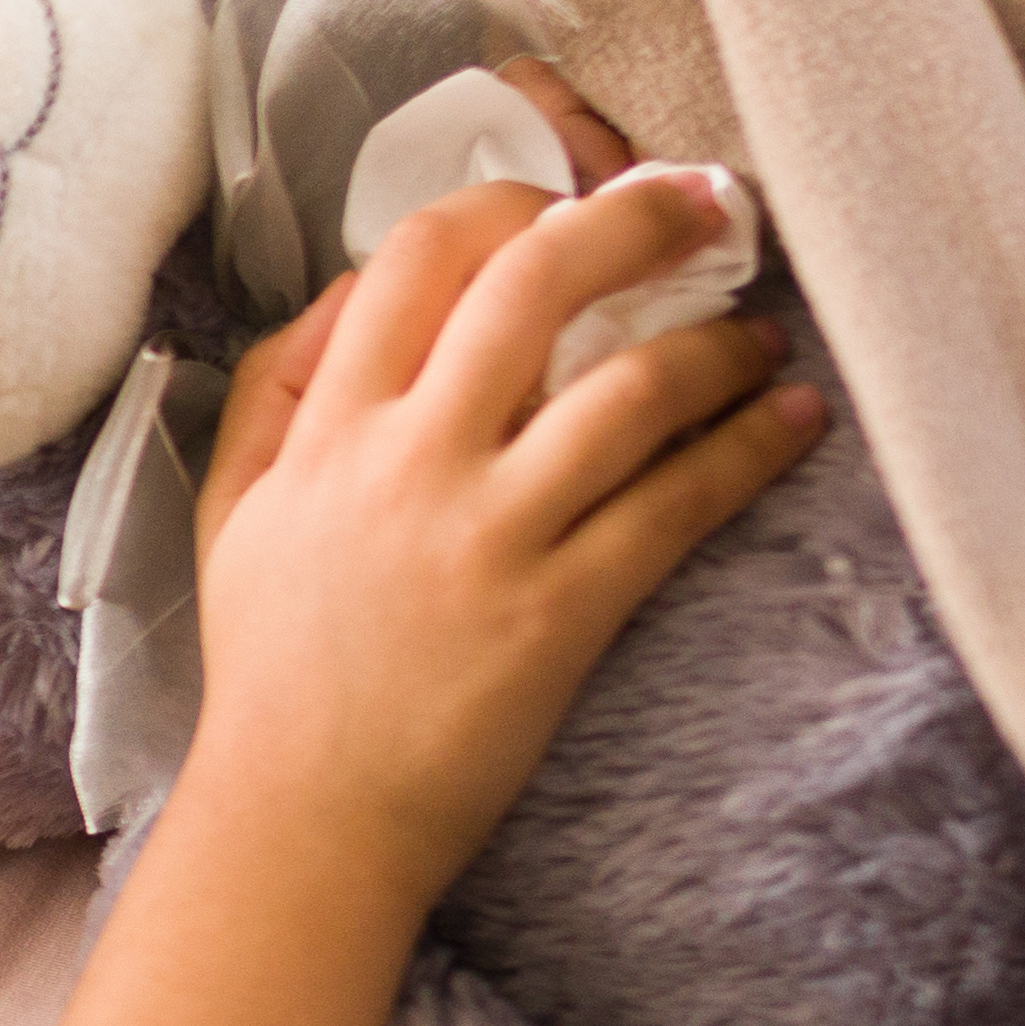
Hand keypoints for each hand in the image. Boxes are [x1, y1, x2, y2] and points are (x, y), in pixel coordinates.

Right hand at [165, 133, 822, 919]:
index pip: (421, 257)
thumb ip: (277, 391)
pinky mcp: (558, 612)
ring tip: (761, 338)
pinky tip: (791, 422)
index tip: (568, 201)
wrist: (303, 823)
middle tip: (701, 204)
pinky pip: (674, 505)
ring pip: (627, 389)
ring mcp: (488, 536)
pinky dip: (746, 449)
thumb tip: (355, 291)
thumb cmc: (275, 668)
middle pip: (533, 283)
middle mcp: (409, 463)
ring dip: (716, 344)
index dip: (509, 202)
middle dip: (632, 222)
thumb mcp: (233, 511)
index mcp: (330, 428)